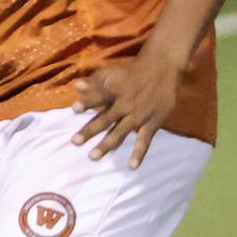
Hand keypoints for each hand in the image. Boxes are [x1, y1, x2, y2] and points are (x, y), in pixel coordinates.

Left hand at [72, 46, 183, 167]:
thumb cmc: (130, 74)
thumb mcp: (112, 74)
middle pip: (106, 119)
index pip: (99, 96)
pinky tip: (131, 167)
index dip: (87, 102)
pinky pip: (145, 141)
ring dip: (107, 145)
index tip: (74, 109)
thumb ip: (94, 82)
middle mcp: (125, 104)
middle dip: (90, 130)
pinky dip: (139, 153)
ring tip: (92, 157)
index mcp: (114, 91)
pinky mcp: (151, 124)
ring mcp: (138, 116)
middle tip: (74, 142)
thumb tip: (75, 86)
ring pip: (121, 132)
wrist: (162, 69)